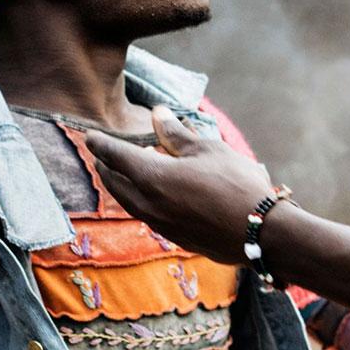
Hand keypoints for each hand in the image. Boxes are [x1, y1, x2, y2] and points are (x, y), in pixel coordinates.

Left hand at [83, 106, 273, 263]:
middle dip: (104, 165)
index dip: (100, 143)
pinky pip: (145, 213)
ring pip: (127, 201)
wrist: (259, 232)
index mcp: (151, 177)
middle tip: (102, 153)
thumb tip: (157, 113)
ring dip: (121, 184)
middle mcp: (147, 203)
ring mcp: (159, 223)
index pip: (114, 155)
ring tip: (123, 171)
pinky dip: (139, 198)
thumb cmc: (235, 184)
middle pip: (114, 182)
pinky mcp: (173, 237)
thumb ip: (176, 134)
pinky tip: (152, 193)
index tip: (89, 135)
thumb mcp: (206, 150)